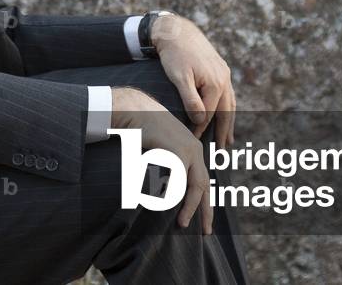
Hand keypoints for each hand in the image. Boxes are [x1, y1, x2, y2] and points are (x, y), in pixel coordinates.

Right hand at [110, 87, 212, 233]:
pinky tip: (167, 205)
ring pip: (194, 185)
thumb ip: (169, 165)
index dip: (204, 202)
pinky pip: (178, 179)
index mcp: (192, 150)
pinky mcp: (176, 150)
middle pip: (204, 186)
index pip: (202, 181)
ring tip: (183, 224)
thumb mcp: (161, 148)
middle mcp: (195, 150)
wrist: (134, 110)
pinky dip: (174, 195)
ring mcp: (187, 149)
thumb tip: (167, 189)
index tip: (204, 220)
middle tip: (206, 231)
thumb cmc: (143, 130)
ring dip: (189, 207)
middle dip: (205, 210)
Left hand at [151, 14, 235, 146]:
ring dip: (229, 122)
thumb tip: (200, 120)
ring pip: (229, 103)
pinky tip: (224, 113)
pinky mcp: (220, 68)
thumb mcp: (179, 77)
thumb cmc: (174, 54)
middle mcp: (224, 79)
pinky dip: (227, 106)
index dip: (200, 130)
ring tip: (228, 139)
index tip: (194, 142)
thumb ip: (190, 99)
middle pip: (225, 112)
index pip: (208, 115)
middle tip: (222, 150)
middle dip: (223, 132)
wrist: (176, 30)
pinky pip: (227, 93)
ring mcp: (224, 73)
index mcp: (215, 84)